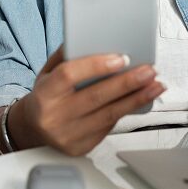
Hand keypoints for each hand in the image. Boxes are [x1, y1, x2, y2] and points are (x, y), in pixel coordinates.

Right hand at [8, 46, 164, 155]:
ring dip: (136, 99)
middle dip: (126, 82)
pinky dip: (126, 112)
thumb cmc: (45, 96)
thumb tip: (91, 40)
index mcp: (44, 93)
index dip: (96, 66)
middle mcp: (54, 116)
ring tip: (155, 85)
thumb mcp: (46, 73)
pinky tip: (140, 100)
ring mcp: (67, 135)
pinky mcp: (80, 148)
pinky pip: (108, 127)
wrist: (32, 128)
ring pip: (108, 115)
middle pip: (95, 97)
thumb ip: (65, 57)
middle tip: (148, 71)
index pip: (69, 75)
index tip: (121, 58)